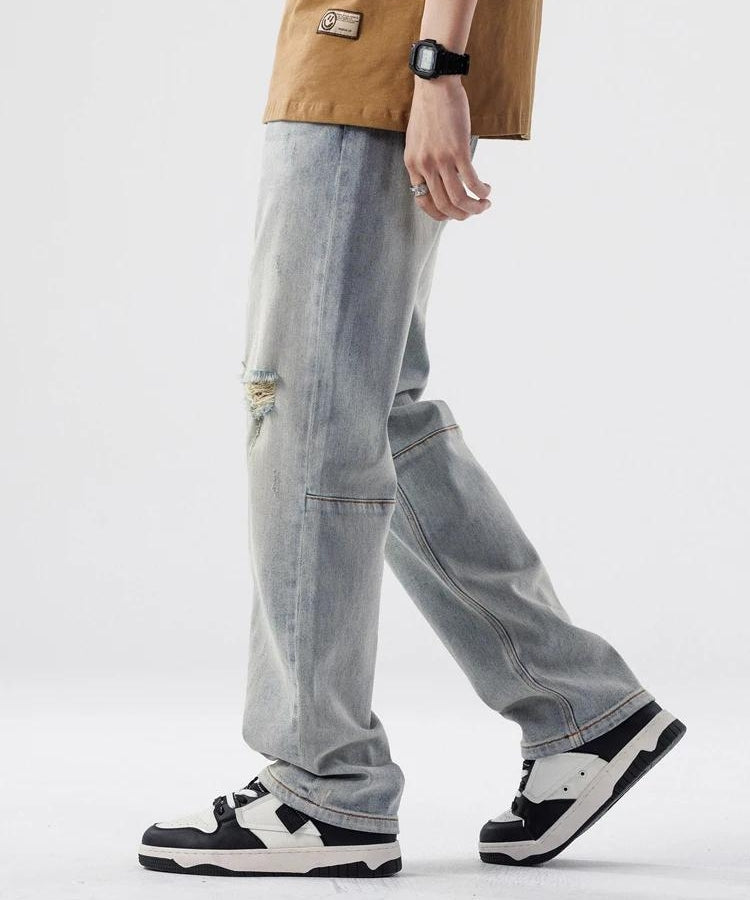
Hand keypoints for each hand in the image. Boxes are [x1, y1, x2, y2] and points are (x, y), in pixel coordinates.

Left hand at [404, 76, 490, 221]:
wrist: (434, 84)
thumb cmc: (428, 109)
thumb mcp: (417, 140)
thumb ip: (424, 160)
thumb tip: (438, 178)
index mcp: (412, 165)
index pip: (423, 201)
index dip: (439, 213)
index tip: (452, 213)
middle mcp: (424, 166)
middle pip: (443, 205)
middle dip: (461, 215)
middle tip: (473, 211)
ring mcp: (441, 159)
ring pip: (458, 198)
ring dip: (474, 207)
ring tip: (484, 203)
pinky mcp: (458, 150)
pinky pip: (471, 181)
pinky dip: (481, 190)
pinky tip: (487, 189)